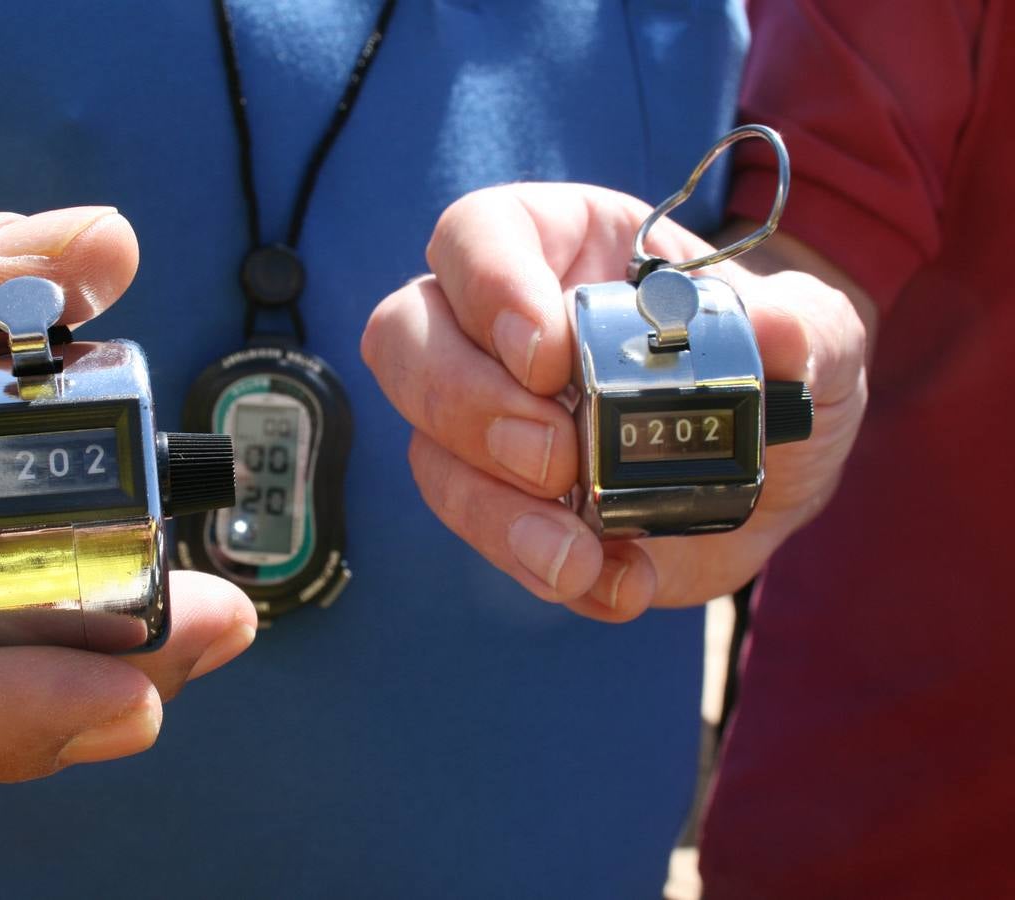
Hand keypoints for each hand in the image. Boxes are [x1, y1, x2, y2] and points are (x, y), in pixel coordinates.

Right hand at [362, 184, 867, 620]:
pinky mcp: (499, 501)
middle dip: (466, 403)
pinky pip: (478, 533)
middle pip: (406, 336)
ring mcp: (486, 418)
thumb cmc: (777, 370)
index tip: (547, 355)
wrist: (775, 469)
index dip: (488, 284)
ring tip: (579, 555)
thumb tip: (771, 326)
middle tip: (555, 456)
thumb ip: (807, 327)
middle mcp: (498, 327)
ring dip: (492, 509)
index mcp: (560, 248)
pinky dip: (535, 568)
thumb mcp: (819, 341)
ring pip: (425, 447)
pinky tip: (617, 583)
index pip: (474, 234)